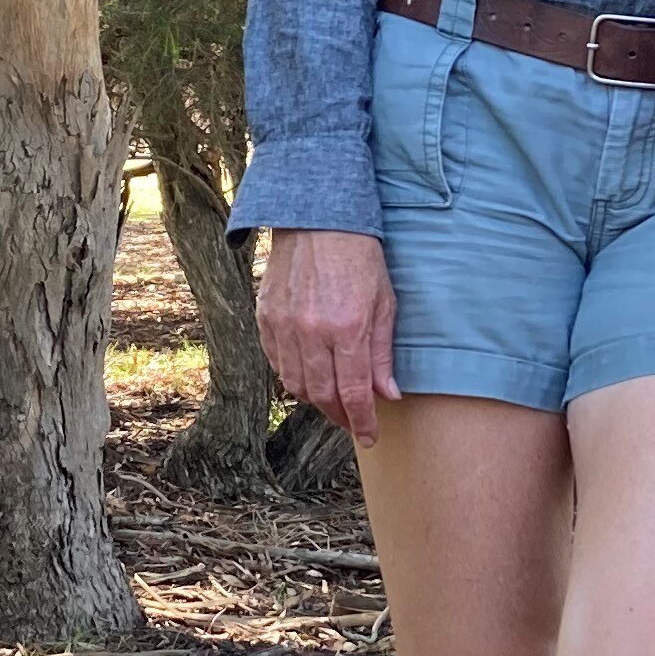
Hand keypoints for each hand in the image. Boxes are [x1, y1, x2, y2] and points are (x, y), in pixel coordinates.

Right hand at [259, 228, 399, 440]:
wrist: (317, 219)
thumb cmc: (360, 257)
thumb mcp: (384, 302)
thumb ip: (383, 353)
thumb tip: (389, 395)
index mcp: (348, 328)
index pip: (354, 393)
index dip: (362, 421)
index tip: (369, 436)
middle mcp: (313, 332)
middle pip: (322, 395)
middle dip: (339, 416)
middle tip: (352, 421)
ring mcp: (285, 326)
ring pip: (296, 384)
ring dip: (315, 399)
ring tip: (332, 400)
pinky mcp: (266, 318)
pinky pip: (276, 362)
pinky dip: (292, 376)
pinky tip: (308, 375)